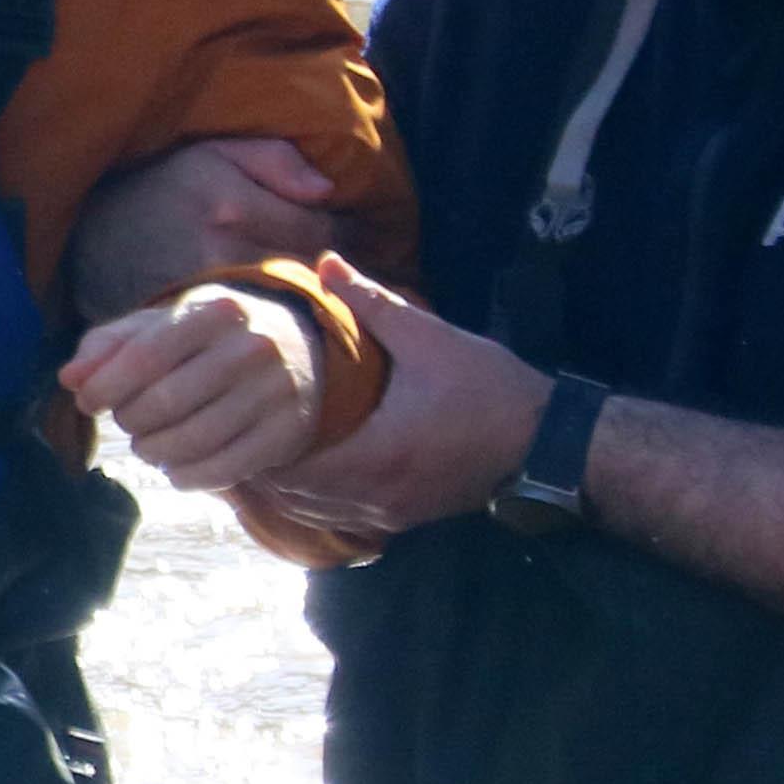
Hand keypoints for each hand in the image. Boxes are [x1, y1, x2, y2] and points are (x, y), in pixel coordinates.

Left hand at [61, 280, 325, 497]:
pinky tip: (175, 468)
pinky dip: (186, 477)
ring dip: (154, 452)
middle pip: (165, 403)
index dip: (105, 387)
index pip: (145, 357)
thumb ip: (108, 346)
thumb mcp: (159, 326)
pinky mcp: (286, 434)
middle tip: (128, 422)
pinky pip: (223, 470)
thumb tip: (70, 378)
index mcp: (214, 312)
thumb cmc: (205, 339)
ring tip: (148, 445)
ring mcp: (274, 392)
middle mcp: (250, 348)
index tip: (87, 401)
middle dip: (131, 421)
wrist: (295, 350)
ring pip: (192, 442)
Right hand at [71, 130, 340, 318]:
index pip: (320, 229)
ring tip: (318, 291)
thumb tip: (326, 191)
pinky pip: (254, 326)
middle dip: (331, 270)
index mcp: (233, 204)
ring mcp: (208, 293)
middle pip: (309, 271)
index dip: (346, 233)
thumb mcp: (209, 153)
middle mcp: (222, 252)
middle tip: (342, 270)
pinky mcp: (195, 325)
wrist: (91, 238)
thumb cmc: (157, 189)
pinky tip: (281, 314)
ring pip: (287, 302)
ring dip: (309, 298)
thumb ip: (272, 159)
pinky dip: (275, 321)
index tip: (352, 235)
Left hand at [255, 259, 549, 539]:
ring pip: (309, 514)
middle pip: (287, 496)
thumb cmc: (491, 390)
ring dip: (280, 486)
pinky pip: (336, 519)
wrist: (551, 444)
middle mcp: (373, 498)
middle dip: (257, 463)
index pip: (286, 466)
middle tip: (232, 424)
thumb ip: (371, 304)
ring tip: (256, 445)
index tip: (233, 409)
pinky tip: (301, 468)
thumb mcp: (430, 340)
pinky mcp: (401, 520)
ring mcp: (387, 516)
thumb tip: (325, 263)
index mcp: (374, 457)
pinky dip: (310, 499)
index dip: (252, 441)